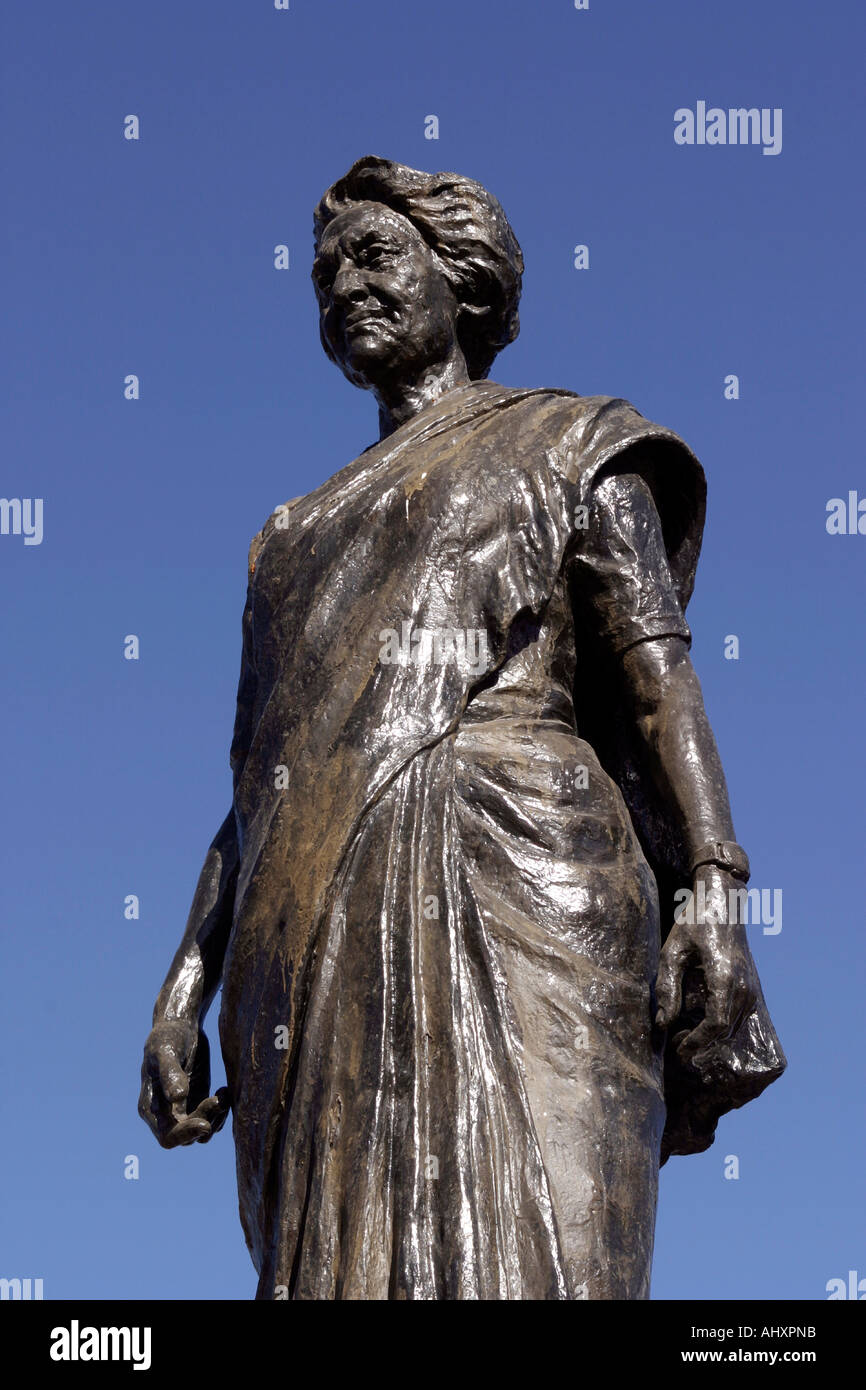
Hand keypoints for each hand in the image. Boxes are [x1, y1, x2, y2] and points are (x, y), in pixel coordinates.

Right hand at [138, 1018, 229, 1147]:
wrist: (181, 1025)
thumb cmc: (169, 1036)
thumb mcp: (166, 1050)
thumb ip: (170, 1073)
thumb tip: (177, 1098)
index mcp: (150, 1107)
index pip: (166, 1137)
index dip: (185, 1135)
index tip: (204, 1123)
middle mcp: (166, 1114)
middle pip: (187, 1137)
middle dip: (205, 1122)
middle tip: (218, 1100)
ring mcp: (183, 1110)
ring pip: (202, 1133)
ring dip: (216, 1120)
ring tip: (223, 1095)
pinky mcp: (199, 1102)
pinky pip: (212, 1120)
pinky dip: (221, 1112)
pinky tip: (225, 1091)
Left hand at [655, 864, 759, 1067]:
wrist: (723, 902)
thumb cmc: (694, 923)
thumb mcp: (672, 952)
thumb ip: (668, 988)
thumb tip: (663, 1024)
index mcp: (725, 977)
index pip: (716, 1024)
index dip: (696, 1042)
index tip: (677, 1049)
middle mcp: (744, 986)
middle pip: (725, 1031)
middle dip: (700, 1044)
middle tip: (676, 1046)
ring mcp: (751, 988)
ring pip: (733, 1027)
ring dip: (710, 1038)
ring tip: (684, 1038)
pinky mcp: (751, 987)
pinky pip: (737, 1017)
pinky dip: (720, 1027)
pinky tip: (699, 1025)